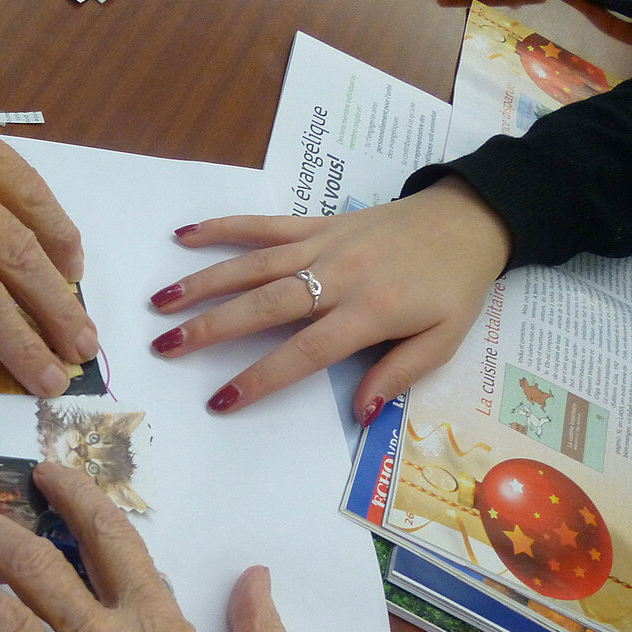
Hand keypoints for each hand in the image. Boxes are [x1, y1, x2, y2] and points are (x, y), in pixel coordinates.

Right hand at [148, 176, 511, 423]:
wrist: (470, 218)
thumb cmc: (456, 286)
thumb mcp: (443, 340)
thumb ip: (398, 375)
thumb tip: (360, 413)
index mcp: (369, 312)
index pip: (304, 352)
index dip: (260, 377)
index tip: (220, 399)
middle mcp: (338, 276)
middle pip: (264, 305)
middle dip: (210, 327)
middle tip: (165, 346)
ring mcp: (323, 245)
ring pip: (253, 264)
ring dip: (203, 282)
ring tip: (161, 302)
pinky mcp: (317, 222)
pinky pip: (265, 225)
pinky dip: (224, 227)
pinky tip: (184, 235)